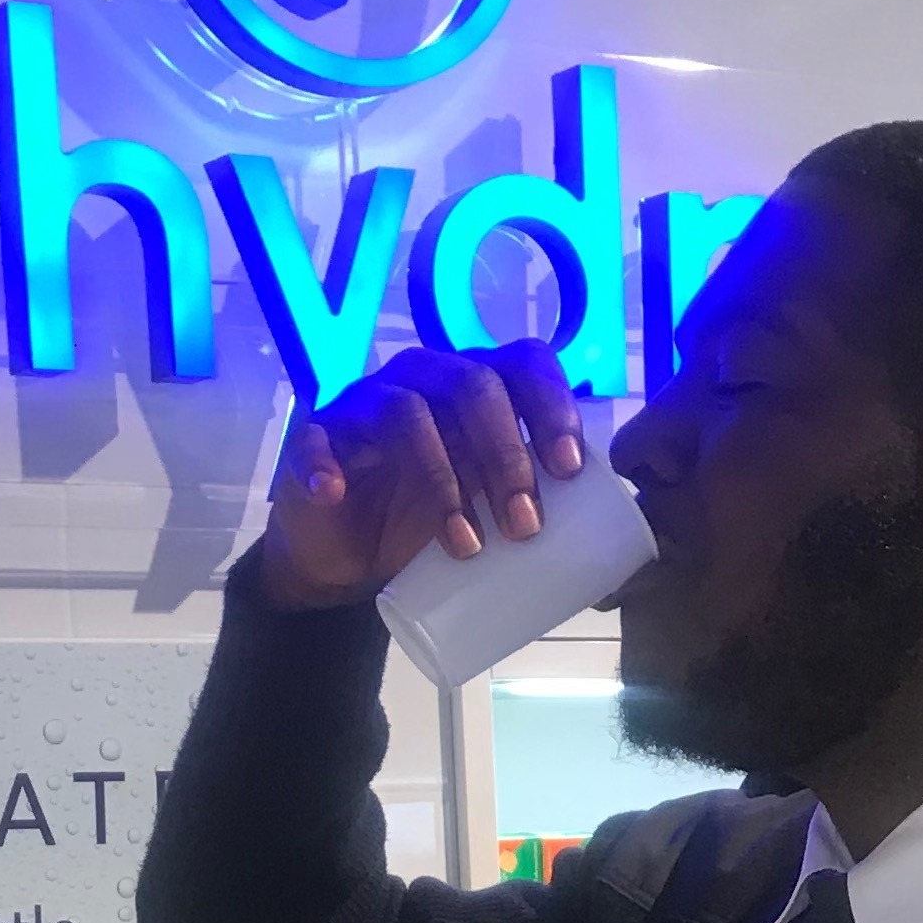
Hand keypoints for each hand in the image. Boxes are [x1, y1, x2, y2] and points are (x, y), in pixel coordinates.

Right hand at [261, 338, 585, 609]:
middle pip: (474, 387)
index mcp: (476, 385)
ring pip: (409, 413)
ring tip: (466, 546)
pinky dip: (326, 466)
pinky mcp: (316, 438)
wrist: (347, 557)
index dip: (551, 406)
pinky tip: (336, 492)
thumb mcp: (485, 511)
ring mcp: (367, 403)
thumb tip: (606, 552)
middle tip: (526, 526)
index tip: (569, 468)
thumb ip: (532, 508)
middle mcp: (425, 379)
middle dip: (507, 456)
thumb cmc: (427, 522)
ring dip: (443, 479)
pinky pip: (316, 439)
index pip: (524, 364)